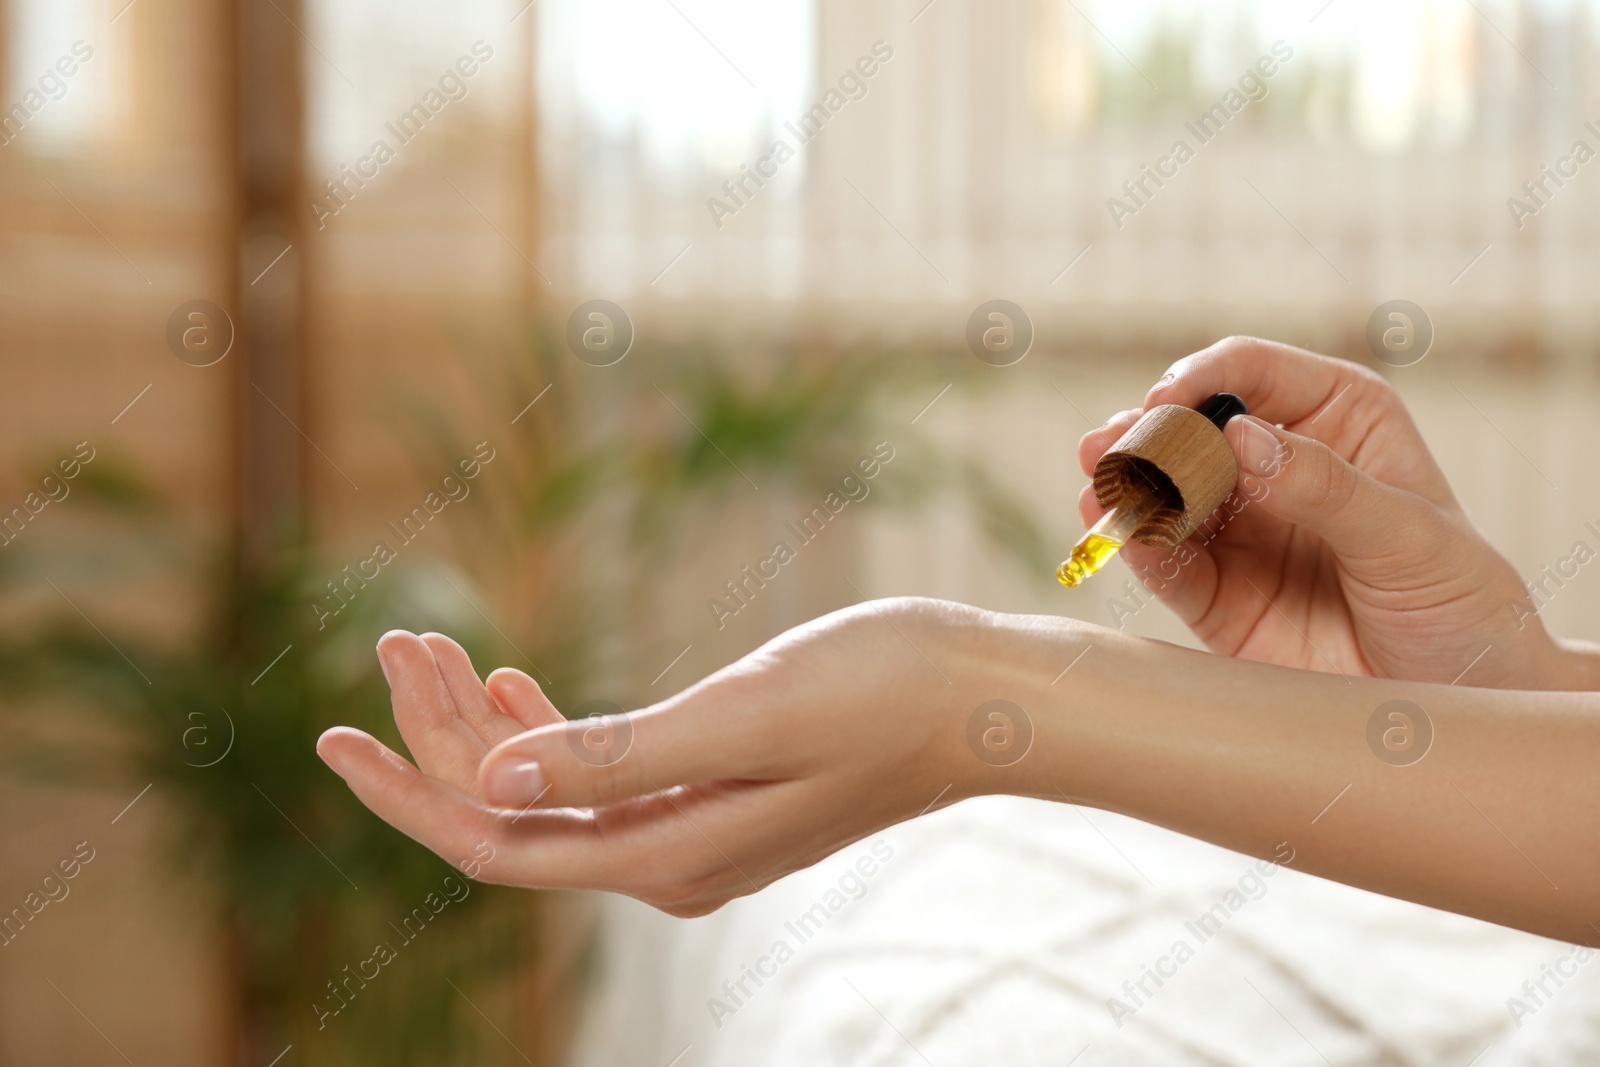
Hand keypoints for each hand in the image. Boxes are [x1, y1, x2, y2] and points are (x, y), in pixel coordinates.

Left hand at [317, 600, 1032, 914]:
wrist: (980, 694)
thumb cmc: (878, 691)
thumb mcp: (741, 717)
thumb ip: (617, 759)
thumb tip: (492, 789)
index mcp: (667, 855)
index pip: (496, 844)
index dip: (408, 795)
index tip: (333, 739)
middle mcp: (669, 860)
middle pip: (515, 815)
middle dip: (440, 736)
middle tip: (394, 640)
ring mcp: (692, 830)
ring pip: (551, 791)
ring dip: (487, 724)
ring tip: (431, 644)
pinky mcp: (714, 792)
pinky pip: (599, 776)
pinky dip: (545, 730)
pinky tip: (512, 680)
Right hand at [1078, 336, 1575, 688]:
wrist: (1456, 707)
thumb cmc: (1461, 606)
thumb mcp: (1413, 538)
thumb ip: (1326, 487)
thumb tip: (1240, 438)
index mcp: (1337, 420)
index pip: (1253, 372)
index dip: (1203, 377)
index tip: (1168, 402)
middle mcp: (1277, 464)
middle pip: (1192, 428)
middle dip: (1146, 432)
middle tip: (1112, 447)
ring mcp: (1241, 529)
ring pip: (1164, 491)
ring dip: (1126, 486)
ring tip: (1101, 489)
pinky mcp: (1214, 595)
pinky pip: (1165, 563)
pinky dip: (1138, 549)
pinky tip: (1124, 539)